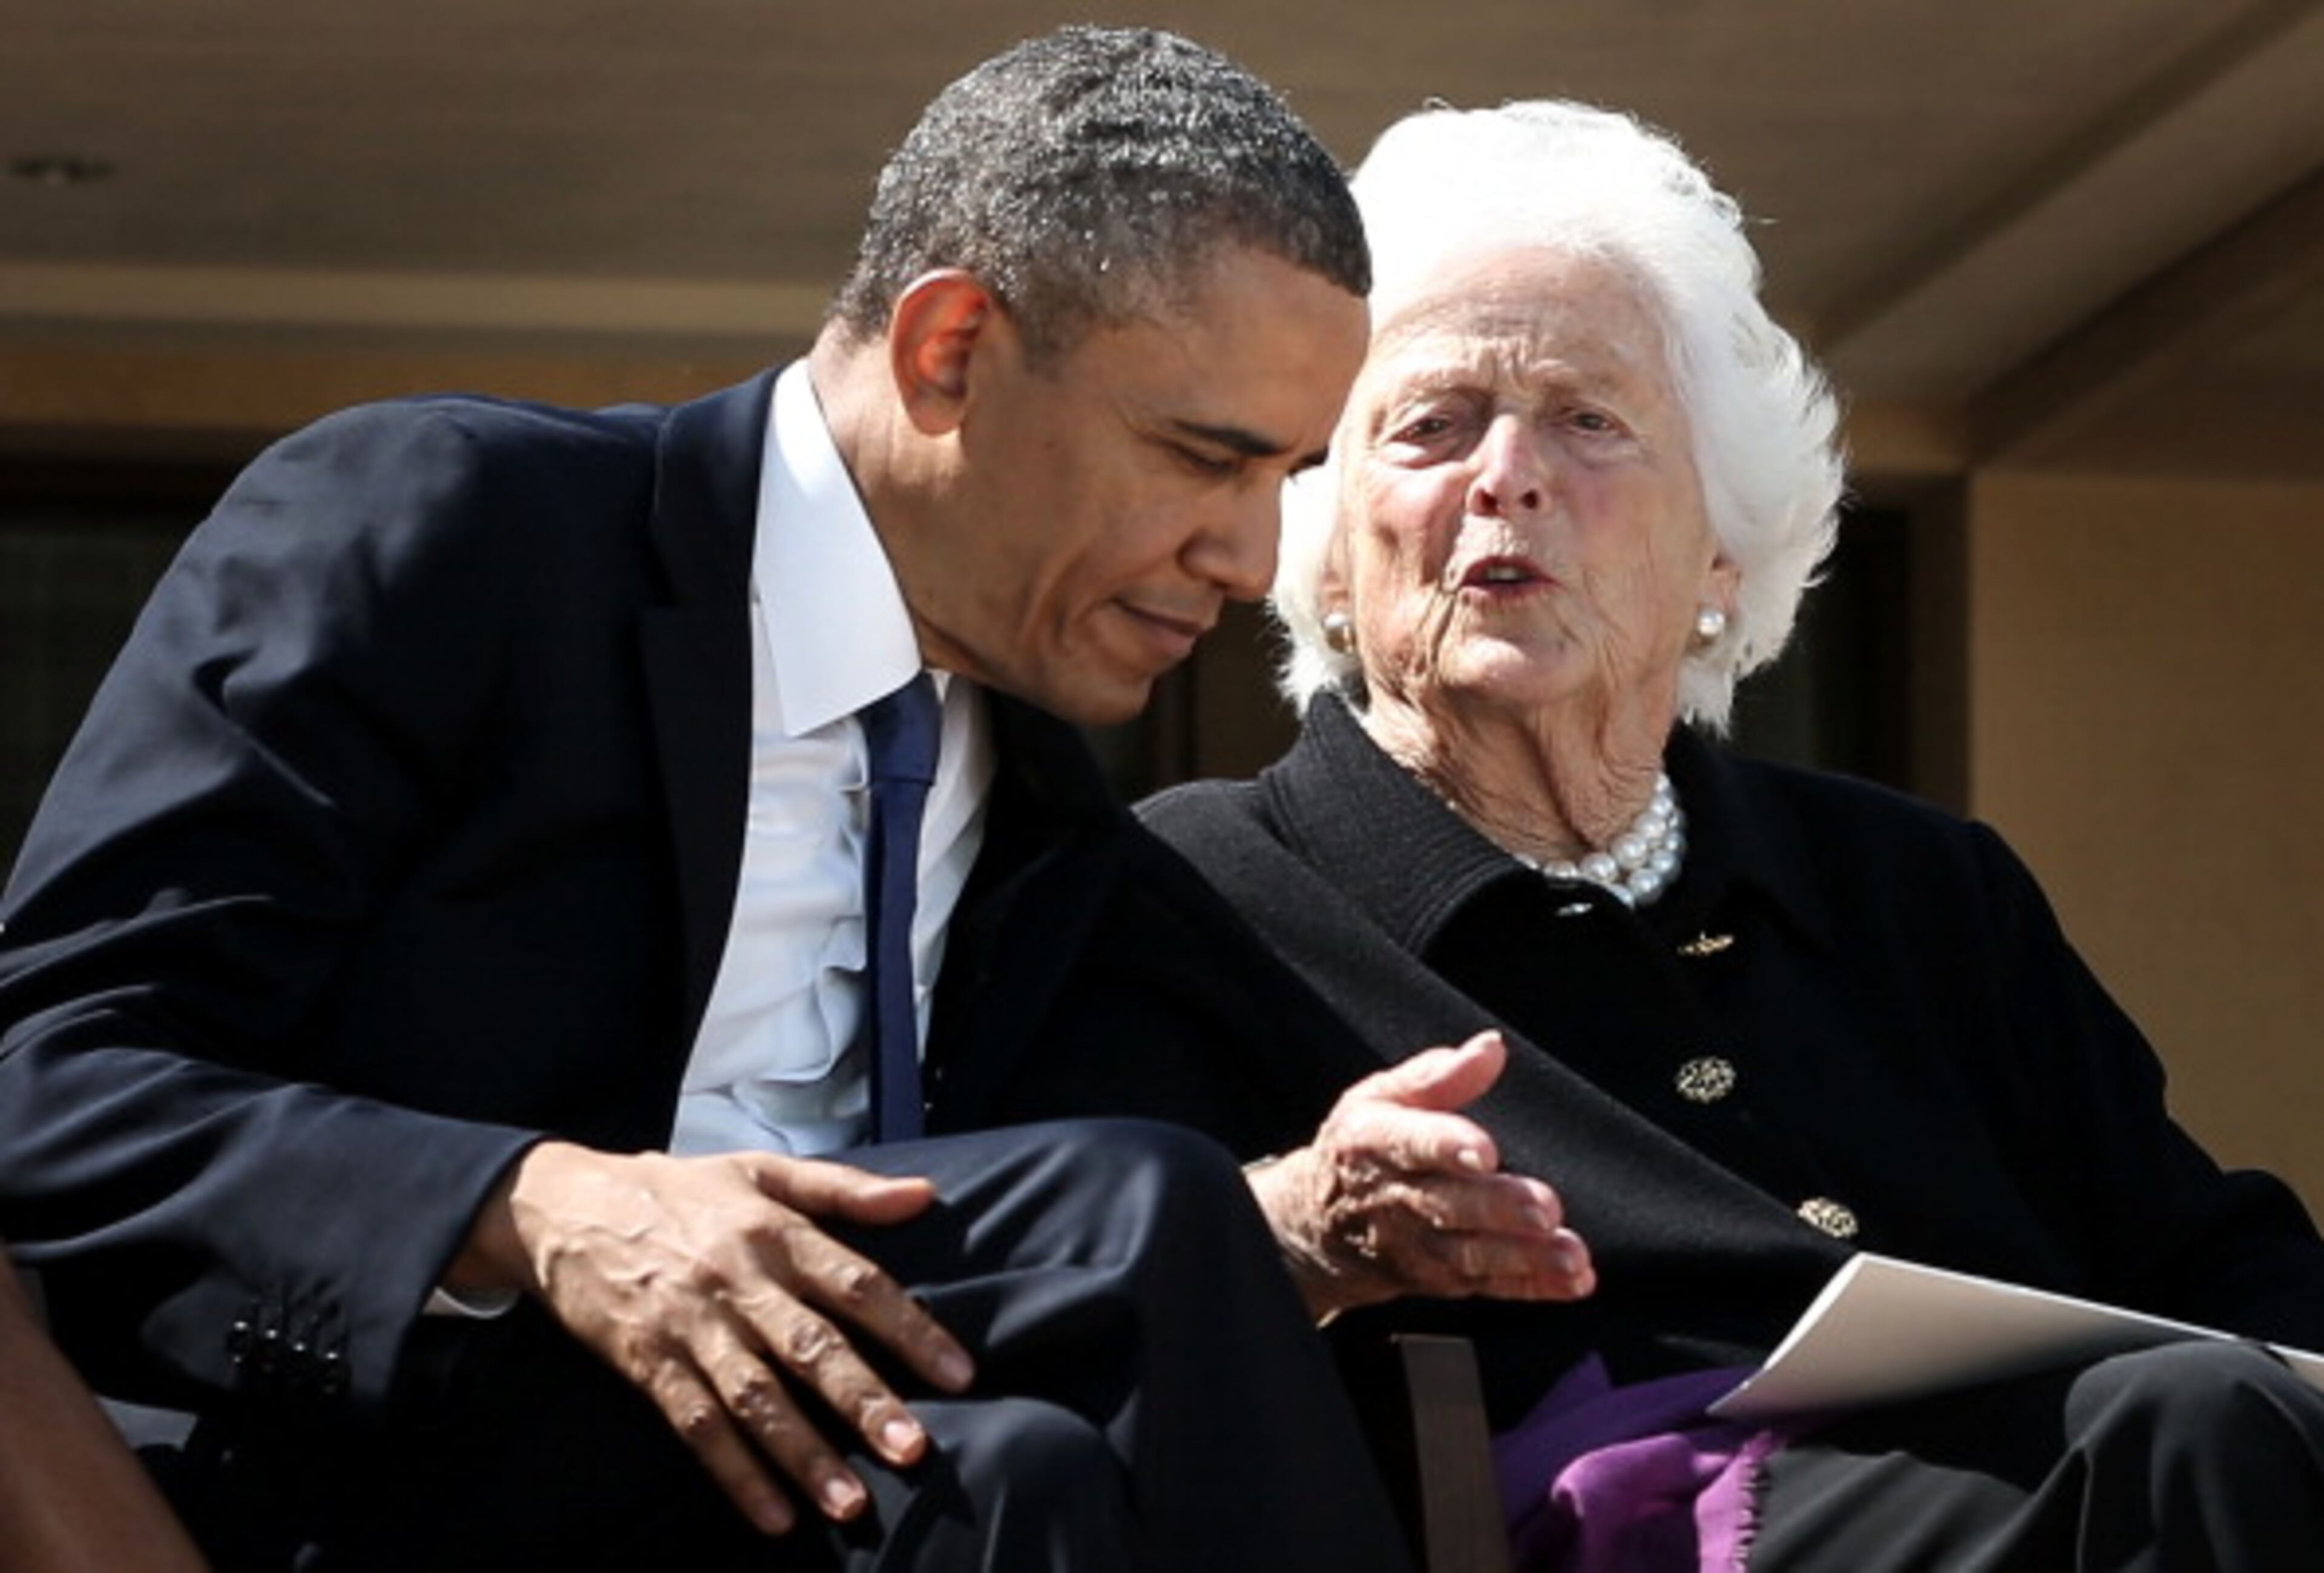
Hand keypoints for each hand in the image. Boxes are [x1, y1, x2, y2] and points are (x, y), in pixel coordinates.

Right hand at [450, 1143, 974, 1535]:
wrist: (562, 1204)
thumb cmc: (677, 1189)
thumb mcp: (760, 1170)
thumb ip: (845, 1188)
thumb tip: (923, 1195)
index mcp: (774, 1231)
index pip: (857, 1283)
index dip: (911, 1329)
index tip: (959, 1374)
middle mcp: (737, 1280)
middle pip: (810, 1347)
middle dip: (863, 1402)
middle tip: (913, 1449)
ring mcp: (691, 1327)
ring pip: (756, 1398)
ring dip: (804, 1455)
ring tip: (850, 1503)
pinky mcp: (648, 1364)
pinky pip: (697, 1426)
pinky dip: (735, 1474)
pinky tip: (773, 1515)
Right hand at [1246, 1031, 1594, 1318]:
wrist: (1321, 1227)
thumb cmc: (1361, 1148)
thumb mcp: (1378, 1098)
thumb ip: (1435, 1075)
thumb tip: (1490, 1047)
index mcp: (1375, 1143)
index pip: (1411, 1144)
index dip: (1446, 1146)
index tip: (1484, 1150)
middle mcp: (1395, 1201)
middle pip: (1449, 1206)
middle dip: (1498, 1208)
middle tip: (1544, 1207)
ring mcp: (1419, 1247)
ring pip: (1473, 1254)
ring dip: (1525, 1257)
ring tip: (1570, 1255)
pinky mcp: (1443, 1279)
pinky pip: (1491, 1286)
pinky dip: (1534, 1287)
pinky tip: (1575, 1280)